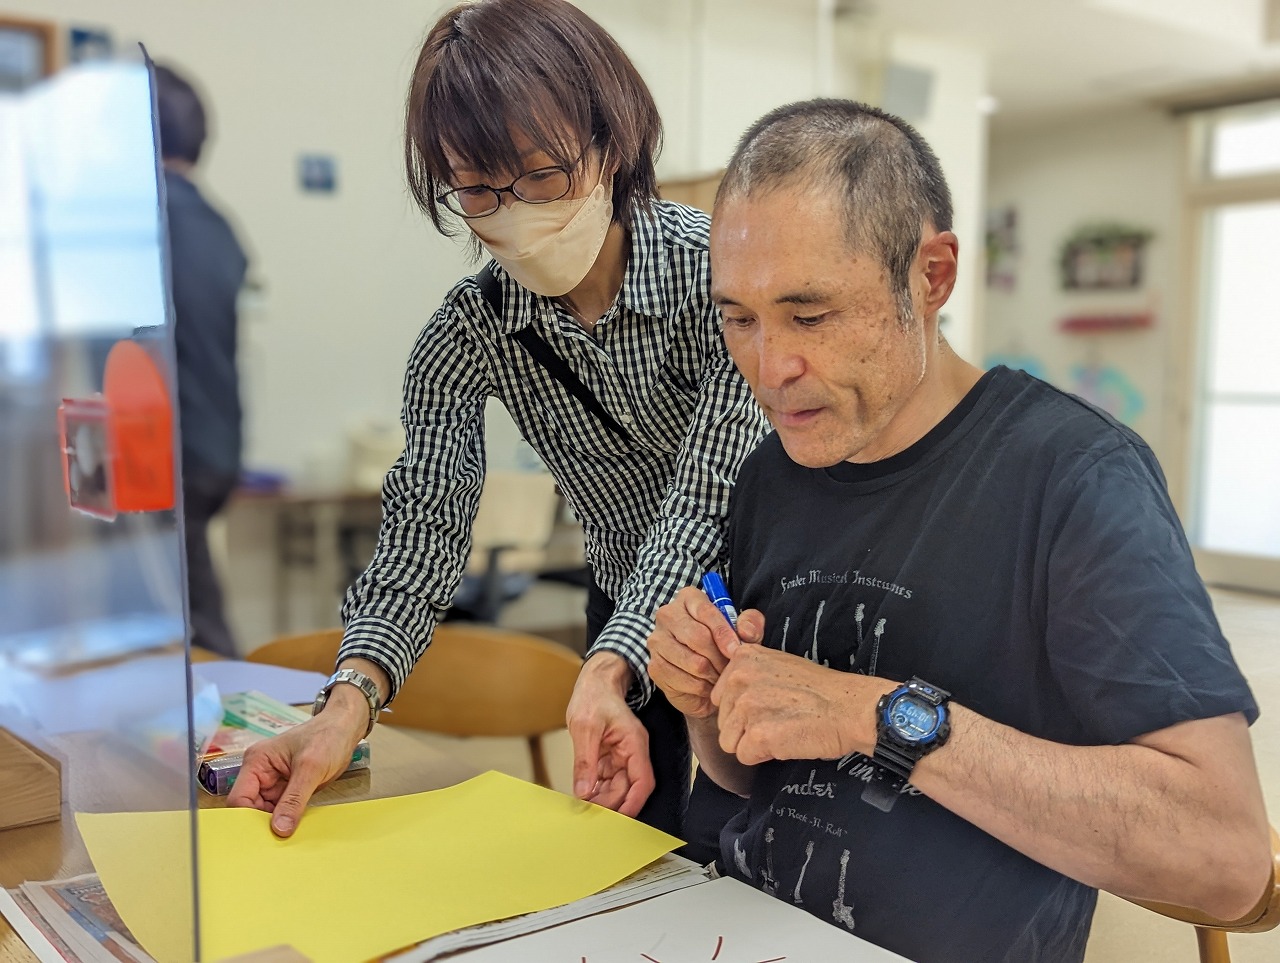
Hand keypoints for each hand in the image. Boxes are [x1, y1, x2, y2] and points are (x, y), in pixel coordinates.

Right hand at [226, 693, 366, 836]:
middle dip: (261, 824)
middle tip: (275, 843)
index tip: (262, 836)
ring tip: (286, 839)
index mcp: (256, 762)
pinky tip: (294, 830)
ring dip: (274, 825)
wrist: (345, 728)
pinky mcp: (287, 790)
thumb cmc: (327, 737)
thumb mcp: (311, 768)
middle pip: (250, 809)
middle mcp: (260, 773)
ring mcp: (273, 782)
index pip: (239, 798)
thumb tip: (279, 829)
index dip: (247, 819)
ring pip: (265, 813)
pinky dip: (286, 820)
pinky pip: (280, 811)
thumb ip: (294, 799)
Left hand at [566, 652, 653, 817]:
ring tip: (585, 806)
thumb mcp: (585, 728)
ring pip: (618, 785)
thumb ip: (585, 762)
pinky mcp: (610, 754)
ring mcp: (622, 753)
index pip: (643, 781)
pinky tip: (584, 794)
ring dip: (603, 797)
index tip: (619, 819)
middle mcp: (632, 751)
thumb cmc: (594, 696)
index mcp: (634, 743)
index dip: (633, 802)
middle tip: (591, 813)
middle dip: (612, 802)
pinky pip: (607, 777)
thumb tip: (583, 791)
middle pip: (629, 787)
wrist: (594, 681)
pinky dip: (597, 787)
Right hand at [648, 586, 763, 718]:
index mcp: (688, 598)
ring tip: (721, 677)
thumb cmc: (723, 647)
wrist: (705, 676)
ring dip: (714, 674)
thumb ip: (751, 625)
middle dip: (720, 657)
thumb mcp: (743, 632)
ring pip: (693, 662)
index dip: (724, 633)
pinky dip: (702, 688)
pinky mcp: (655, 666)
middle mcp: (667, 615)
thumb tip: (746, 632)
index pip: (706, 611)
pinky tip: (708, 686)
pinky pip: (685, 681)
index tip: (737, 650)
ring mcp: (657, 641)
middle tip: (732, 668)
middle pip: (698, 637)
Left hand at [711, 646, 893, 764]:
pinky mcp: (757, 735)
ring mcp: (747, 706)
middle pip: (723, 721)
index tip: (769, 706)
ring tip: (782, 730)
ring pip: (730, 742)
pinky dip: (764, 756)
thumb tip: (728, 698)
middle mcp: (739, 679)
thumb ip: (750, 675)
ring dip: (753, 744)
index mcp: (743, 658)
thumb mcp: (779, 664)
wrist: (850, 709)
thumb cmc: (820, 690)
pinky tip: (786, 742)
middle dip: (746, 728)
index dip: (743, 709)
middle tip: (779, 719)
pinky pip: (744, 757)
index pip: (720, 697)